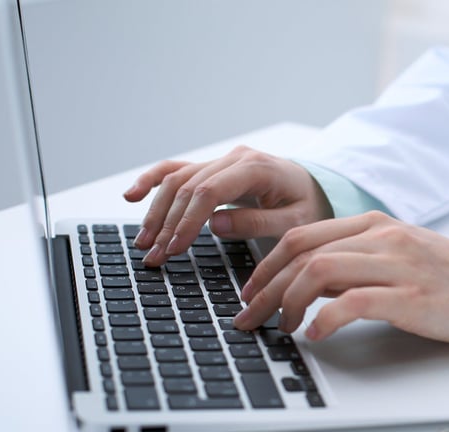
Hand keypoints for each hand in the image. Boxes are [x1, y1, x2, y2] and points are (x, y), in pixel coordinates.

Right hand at [123, 146, 332, 264]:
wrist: (316, 187)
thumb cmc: (310, 205)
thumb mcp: (297, 221)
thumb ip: (259, 222)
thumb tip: (215, 224)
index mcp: (257, 167)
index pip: (210, 191)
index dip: (187, 220)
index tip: (174, 248)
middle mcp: (235, 158)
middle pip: (188, 186)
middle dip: (167, 223)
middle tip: (154, 256)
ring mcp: (222, 161)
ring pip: (178, 180)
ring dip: (156, 211)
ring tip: (144, 243)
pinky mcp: (214, 169)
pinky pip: (178, 170)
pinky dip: (153, 181)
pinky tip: (132, 196)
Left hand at [233, 211, 448, 345]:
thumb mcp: (398, 256)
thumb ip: (356, 262)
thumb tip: (308, 284)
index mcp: (374, 224)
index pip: (302, 236)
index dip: (265, 265)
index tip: (251, 292)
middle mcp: (382, 238)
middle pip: (301, 254)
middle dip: (264, 288)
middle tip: (249, 317)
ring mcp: (397, 265)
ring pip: (319, 272)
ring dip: (287, 303)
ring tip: (280, 328)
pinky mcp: (411, 297)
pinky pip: (353, 303)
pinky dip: (325, 319)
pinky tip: (315, 335)